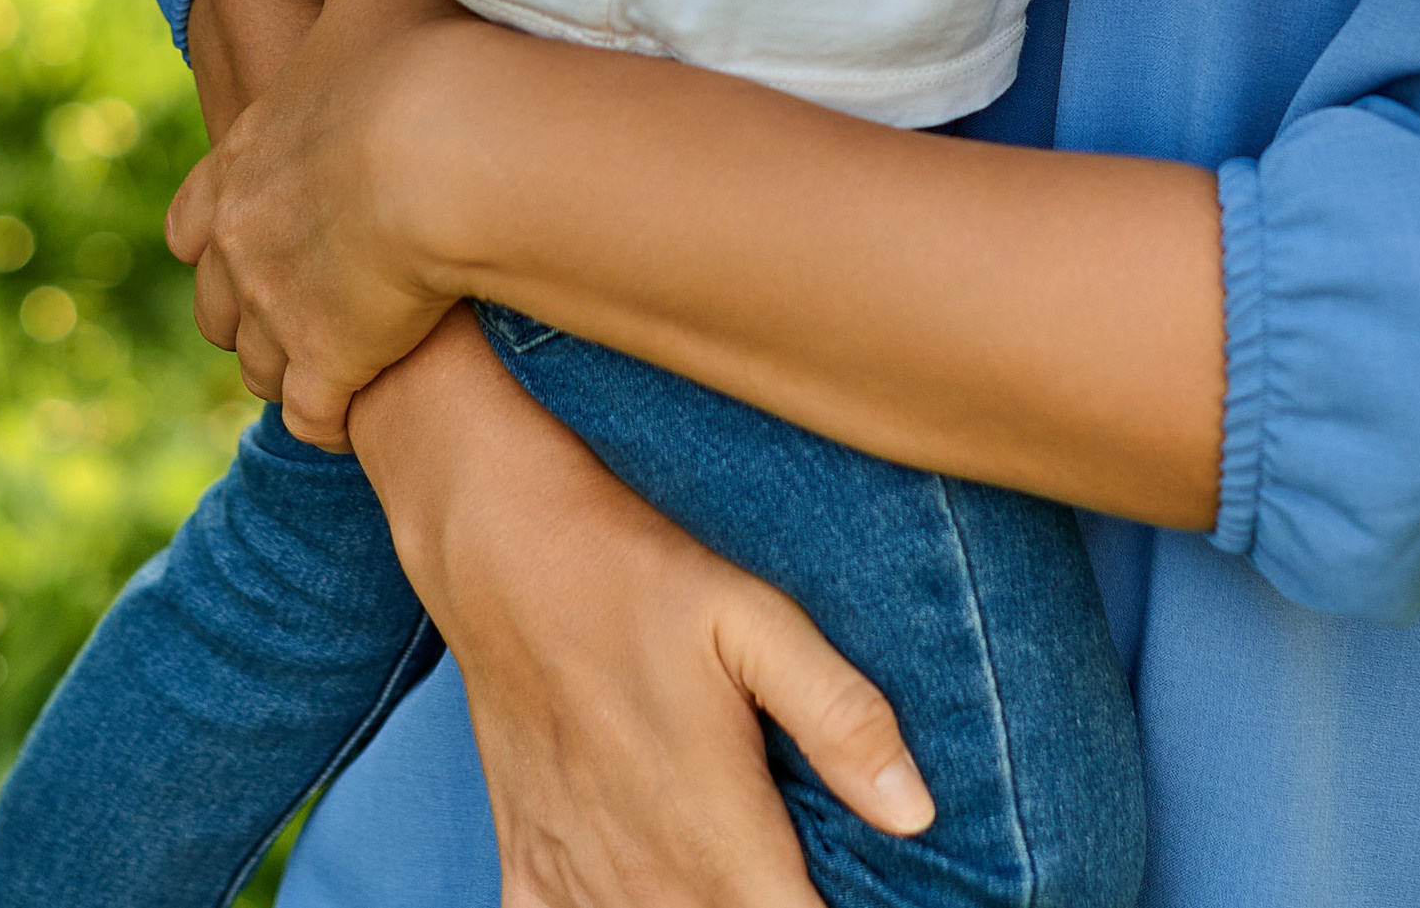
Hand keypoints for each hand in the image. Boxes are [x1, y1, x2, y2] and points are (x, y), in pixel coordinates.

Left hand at [165, 0, 468, 444]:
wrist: (445, 150)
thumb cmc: (418, 55)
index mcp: (243, 161)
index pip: (192, 217)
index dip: (215, 230)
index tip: (247, 235)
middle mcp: (242, 243)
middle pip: (213, 302)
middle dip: (244, 310)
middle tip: (295, 309)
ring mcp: (278, 310)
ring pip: (255, 366)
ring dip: (287, 367)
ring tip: (332, 365)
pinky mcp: (328, 365)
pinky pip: (314, 415)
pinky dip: (331, 417)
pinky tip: (363, 406)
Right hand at [354, 313, 933, 907]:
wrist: (503, 546)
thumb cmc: (639, 577)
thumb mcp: (755, 618)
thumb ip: (838, 716)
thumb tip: (916, 813)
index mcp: (716, 836)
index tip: (871, 891)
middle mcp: (644, 880)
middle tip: (802, 864)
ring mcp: (576, 878)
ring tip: (734, 869)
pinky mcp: (525, 863)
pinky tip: (638, 890)